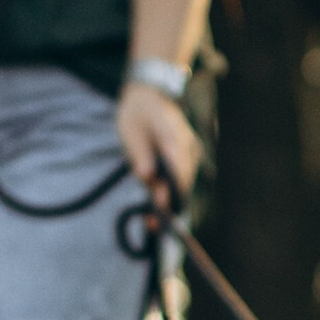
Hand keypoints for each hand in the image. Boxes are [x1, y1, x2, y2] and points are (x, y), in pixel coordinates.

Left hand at [118, 80, 200, 214]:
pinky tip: (155, 210)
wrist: (150, 94)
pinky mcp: (184, 159)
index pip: (177, 168)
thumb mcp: (131, 129)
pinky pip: (180, 179)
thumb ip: (140, 152)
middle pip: (183, 181)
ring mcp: (188, 153)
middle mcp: (187, 146)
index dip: (171, 190)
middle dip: (170, 203)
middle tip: (153, 224)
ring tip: (151, 223)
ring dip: (169, 201)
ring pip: (182, 183)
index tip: (161, 207)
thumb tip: (146, 176)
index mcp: (174, 135)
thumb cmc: (138, 112)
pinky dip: (169, 194)